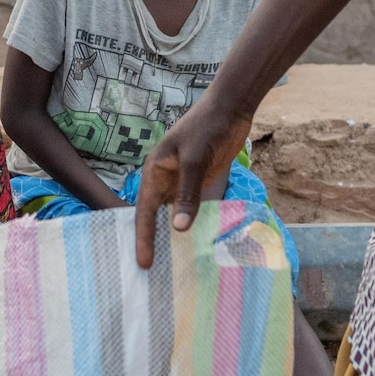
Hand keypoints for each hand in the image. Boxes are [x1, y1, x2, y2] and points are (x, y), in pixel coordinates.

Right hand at [131, 97, 253, 267]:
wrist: (231, 107)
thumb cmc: (208, 128)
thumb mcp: (196, 160)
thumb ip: (187, 194)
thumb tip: (178, 228)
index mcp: (154, 171)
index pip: (144, 211)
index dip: (144, 238)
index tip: (143, 261)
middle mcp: (164, 179)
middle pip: (154, 215)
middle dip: (152, 240)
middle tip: (151, 268)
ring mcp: (181, 180)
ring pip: (172, 213)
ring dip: (171, 233)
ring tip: (171, 260)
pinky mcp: (199, 180)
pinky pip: (191, 206)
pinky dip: (191, 222)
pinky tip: (194, 239)